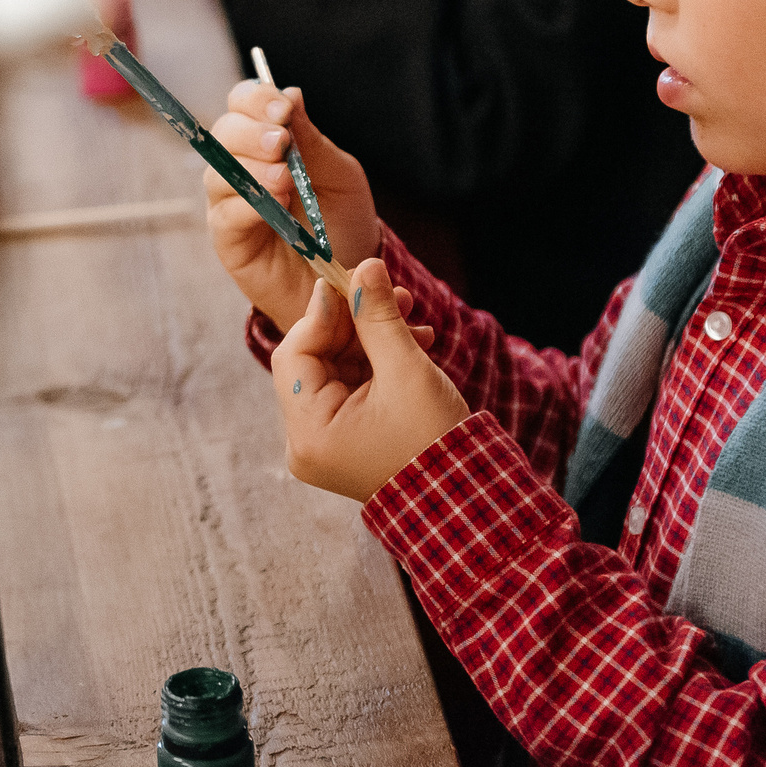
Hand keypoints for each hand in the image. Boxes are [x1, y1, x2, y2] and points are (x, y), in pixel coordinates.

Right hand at [203, 82, 379, 332]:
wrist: (347, 282)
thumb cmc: (342, 224)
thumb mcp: (339, 176)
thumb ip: (312, 140)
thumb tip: (289, 93)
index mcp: (265, 142)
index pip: (243, 104)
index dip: (257, 99)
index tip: (284, 109)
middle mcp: (240, 167)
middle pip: (224, 133)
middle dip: (253, 133)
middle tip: (283, 142)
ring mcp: (230, 203)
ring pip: (219, 172)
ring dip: (252, 168)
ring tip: (285, 178)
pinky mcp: (228, 239)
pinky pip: (225, 215)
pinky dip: (249, 204)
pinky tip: (277, 203)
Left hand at [270, 262, 469, 502]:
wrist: (470, 501)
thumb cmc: (436, 442)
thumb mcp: (406, 370)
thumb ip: (378, 316)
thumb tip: (364, 266)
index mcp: (309, 434)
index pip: (295, 353)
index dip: (322, 312)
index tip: (351, 281)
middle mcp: (306, 442)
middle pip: (313, 359)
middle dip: (352, 321)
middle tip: (387, 291)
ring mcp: (324, 443)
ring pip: (334, 368)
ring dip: (370, 337)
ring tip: (410, 315)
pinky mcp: (345, 440)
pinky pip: (350, 388)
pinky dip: (376, 362)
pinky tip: (412, 342)